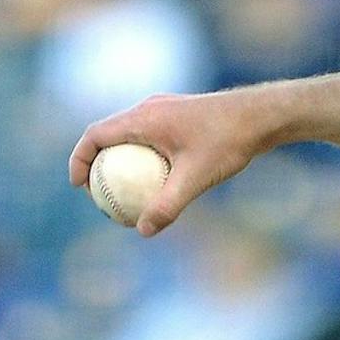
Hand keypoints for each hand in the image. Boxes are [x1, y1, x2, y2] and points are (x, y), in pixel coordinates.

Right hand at [69, 85, 282, 237]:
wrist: (261, 115)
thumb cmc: (228, 143)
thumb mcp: (196, 178)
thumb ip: (168, 204)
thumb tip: (143, 230)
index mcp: (142, 118)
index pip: (95, 135)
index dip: (79, 159)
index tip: (78, 185)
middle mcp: (148, 109)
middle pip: (107, 133)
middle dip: (95, 161)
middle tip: (96, 191)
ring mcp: (164, 109)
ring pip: (129, 133)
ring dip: (119, 157)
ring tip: (122, 187)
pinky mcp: (179, 114)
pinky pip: (150, 134)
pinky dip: (143, 154)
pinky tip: (159, 179)